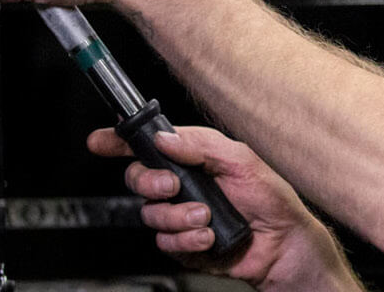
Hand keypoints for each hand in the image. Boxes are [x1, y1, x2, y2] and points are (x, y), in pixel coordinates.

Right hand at [89, 126, 364, 291]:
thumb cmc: (271, 198)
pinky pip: (166, 242)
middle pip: (138, 180)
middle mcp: (182, 186)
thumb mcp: (242, 160)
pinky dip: (186, 240)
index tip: (100, 141)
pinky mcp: (184, 244)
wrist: (284, 243)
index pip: (148, 147)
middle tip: (173, 187)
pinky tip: (208, 238)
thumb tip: (166, 139)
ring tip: (205, 218)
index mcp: (192, 159)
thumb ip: (203, 146)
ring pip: (150, 215)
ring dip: (177, 217)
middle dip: (150, 183)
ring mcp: (180, 216)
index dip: (119, 142)